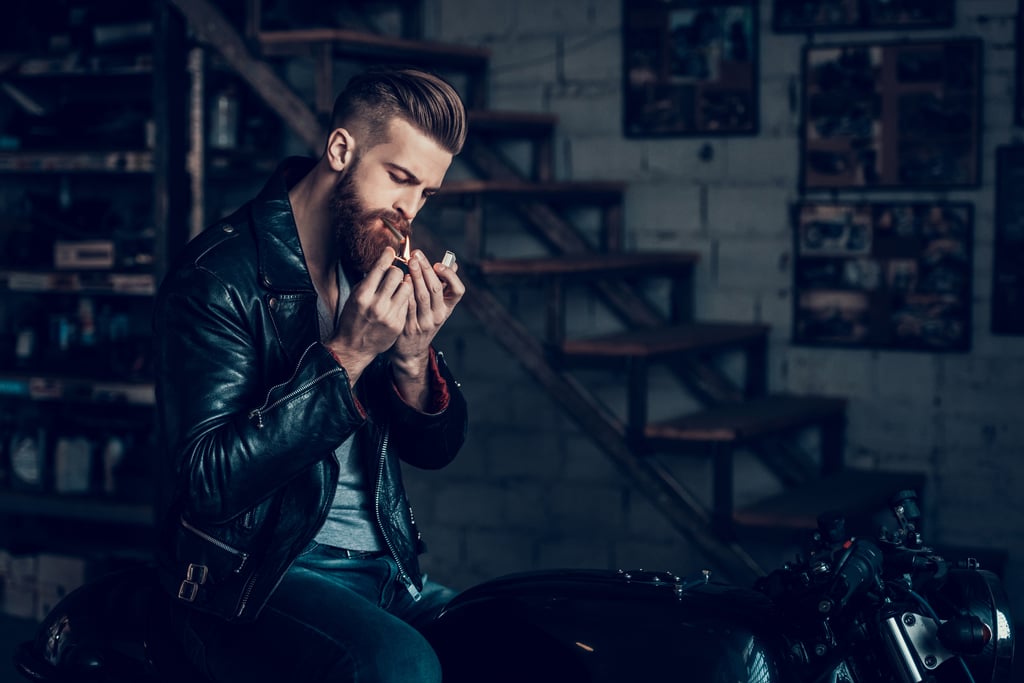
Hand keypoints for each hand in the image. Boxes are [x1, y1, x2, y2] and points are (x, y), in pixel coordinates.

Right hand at [326, 247, 411, 384]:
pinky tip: (398, 301)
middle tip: (393, 274)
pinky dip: (404, 299)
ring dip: (404, 284)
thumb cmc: (352, 318)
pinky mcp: (398, 323)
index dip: (387, 256)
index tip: (391, 251)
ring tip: (398, 287)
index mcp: (362, 295)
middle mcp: (376, 304)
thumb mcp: (354, 296)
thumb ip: (369, 281)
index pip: (380, 268)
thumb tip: (383, 263)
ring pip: (407, 287)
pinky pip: (408, 302)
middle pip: (397, 274)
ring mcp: (389, 315)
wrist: (353, 347)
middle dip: (396, 271)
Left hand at [389, 250, 464, 403]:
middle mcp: (438, 316)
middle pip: (436, 289)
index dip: (450, 276)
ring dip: (416, 276)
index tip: (439, 264)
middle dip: (426, 269)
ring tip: (409, 262)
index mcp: (447, 308)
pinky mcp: (409, 327)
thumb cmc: (422, 321)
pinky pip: (408, 306)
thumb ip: (443, 284)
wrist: (410, 351)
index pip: (458, 291)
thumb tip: (452, 262)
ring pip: (422, 296)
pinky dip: (405, 291)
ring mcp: (424, 323)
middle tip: (416, 254)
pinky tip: (401, 280)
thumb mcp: (436, 307)